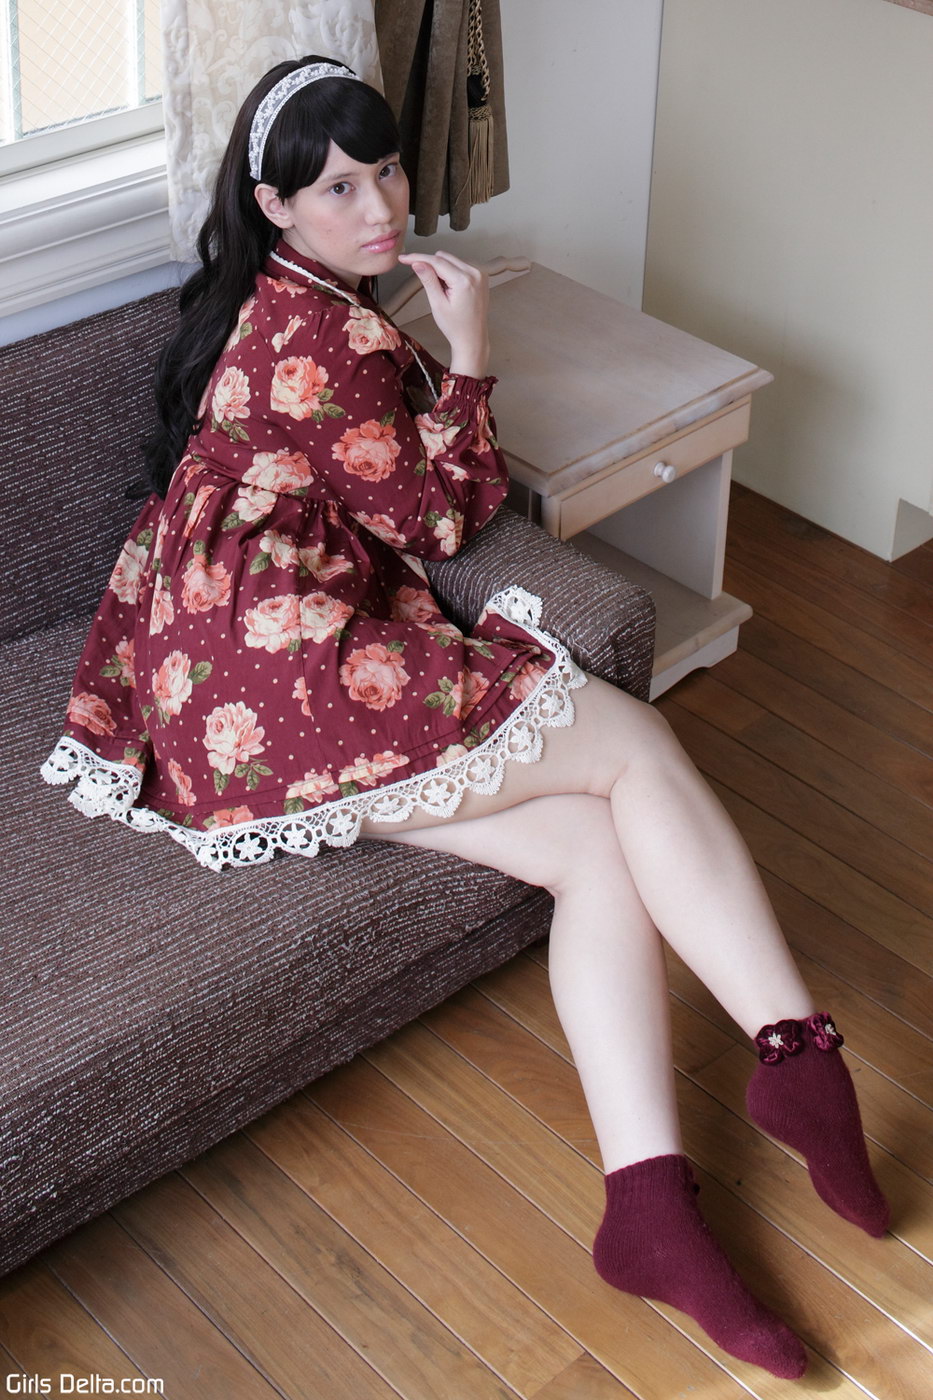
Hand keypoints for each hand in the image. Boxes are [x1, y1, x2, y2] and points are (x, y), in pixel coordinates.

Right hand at [397, 250, 489, 378]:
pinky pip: (460, 266)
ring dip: (442, 270)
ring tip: (444, 292)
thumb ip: (428, 280)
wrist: (472, 339)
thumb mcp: (438, 304)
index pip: (436, 261)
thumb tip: (418, 263)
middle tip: (431, 288)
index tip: (404, 258)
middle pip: (444, 257)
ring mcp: (480, 274)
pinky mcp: (481, 276)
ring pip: (452, 260)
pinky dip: (451, 273)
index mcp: (464, 281)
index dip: (418, 258)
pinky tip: (451, 289)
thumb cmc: (456, 327)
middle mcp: (475, 273)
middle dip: (431, 266)